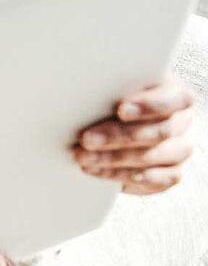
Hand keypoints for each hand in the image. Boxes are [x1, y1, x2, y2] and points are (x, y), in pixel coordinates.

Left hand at [75, 74, 194, 194]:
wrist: (114, 121)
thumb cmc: (114, 96)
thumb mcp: (114, 86)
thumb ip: (109, 86)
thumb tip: (82, 85)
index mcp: (175, 94)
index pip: (175, 99)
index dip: (150, 106)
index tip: (121, 110)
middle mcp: (182, 122)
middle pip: (160, 132)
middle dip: (119, 136)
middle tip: (86, 139)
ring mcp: (180, 149)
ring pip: (155, 157)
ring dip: (115, 159)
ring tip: (84, 158)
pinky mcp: (172, 172)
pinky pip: (156, 180)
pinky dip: (125, 176)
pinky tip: (101, 171)